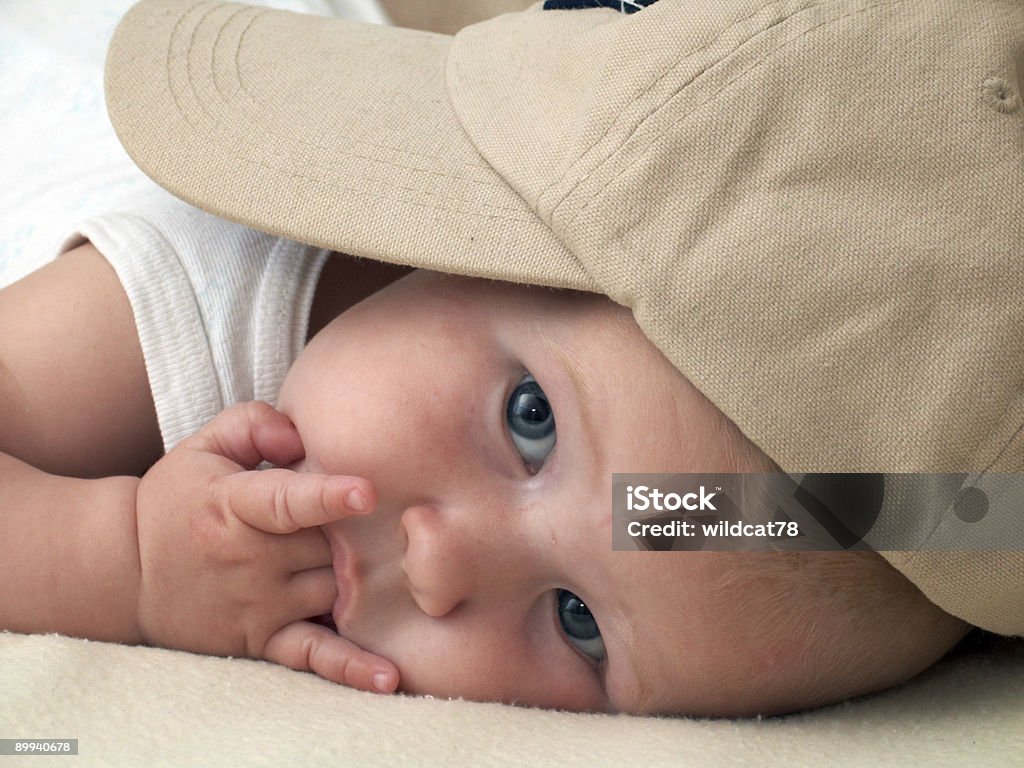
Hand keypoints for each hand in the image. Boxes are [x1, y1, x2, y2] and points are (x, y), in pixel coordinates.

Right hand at [134, 401, 397, 692]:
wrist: (125, 572)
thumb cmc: (177, 499)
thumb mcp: (203, 447)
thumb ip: (254, 425)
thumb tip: (301, 437)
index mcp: (233, 505)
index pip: (285, 501)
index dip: (327, 496)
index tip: (367, 492)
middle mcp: (248, 559)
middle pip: (328, 546)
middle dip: (359, 534)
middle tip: (386, 520)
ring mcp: (257, 604)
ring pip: (334, 590)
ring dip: (361, 580)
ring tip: (388, 563)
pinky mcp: (261, 640)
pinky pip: (313, 656)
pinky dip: (351, 668)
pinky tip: (389, 678)